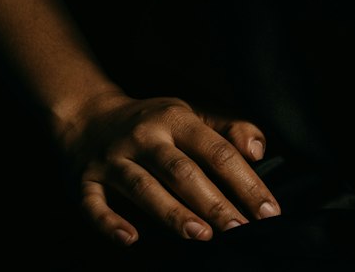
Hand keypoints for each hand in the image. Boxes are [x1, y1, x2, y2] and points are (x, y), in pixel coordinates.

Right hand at [57, 90, 281, 245]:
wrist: (88, 116)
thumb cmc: (153, 123)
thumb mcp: (191, 115)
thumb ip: (229, 129)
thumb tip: (258, 151)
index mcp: (175, 119)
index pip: (216, 151)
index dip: (245, 181)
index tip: (268, 211)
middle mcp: (144, 137)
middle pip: (181, 170)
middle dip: (213, 201)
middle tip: (240, 229)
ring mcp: (113, 160)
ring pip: (143, 187)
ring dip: (171, 212)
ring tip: (201, 234)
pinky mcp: (86, 182)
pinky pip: (95, 205)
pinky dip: (110, 223)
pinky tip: (131, 238)